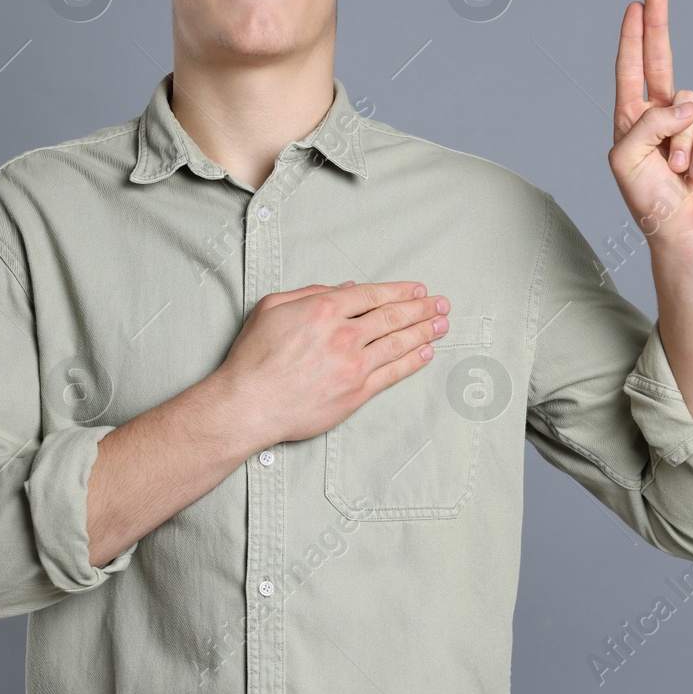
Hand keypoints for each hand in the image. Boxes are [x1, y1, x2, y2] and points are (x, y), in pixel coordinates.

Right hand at [211, 280, 450, 446]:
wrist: (249, 404)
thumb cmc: (254, 356)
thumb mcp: (271, 308)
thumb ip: (308, 292)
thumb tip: (344, 290)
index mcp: (324, 308)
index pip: (373, 295)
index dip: (400, 290)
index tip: (419, 289)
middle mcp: (344, 334)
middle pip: (392, 317)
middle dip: (422, 308)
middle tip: (441, 303)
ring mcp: (353, 365)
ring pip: (398, 343)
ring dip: (425, 332)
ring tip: (443, 324)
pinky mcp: (357, 393)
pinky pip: (393, 374)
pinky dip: (413, 361)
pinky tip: (426, 352)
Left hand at [608, 0, 692, 247]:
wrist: (686, 229)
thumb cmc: (649, 199)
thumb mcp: (626, 158)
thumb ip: (646, 122)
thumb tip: (683, 103)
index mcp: (633, 120)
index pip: (631, 70)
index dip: (633, 39)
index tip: (634, 8)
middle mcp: (662, 116)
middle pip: (661, 61)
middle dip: (657, 26)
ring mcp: (691, 124)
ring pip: (687, 103)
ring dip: (679, 141)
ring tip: (677, 170)